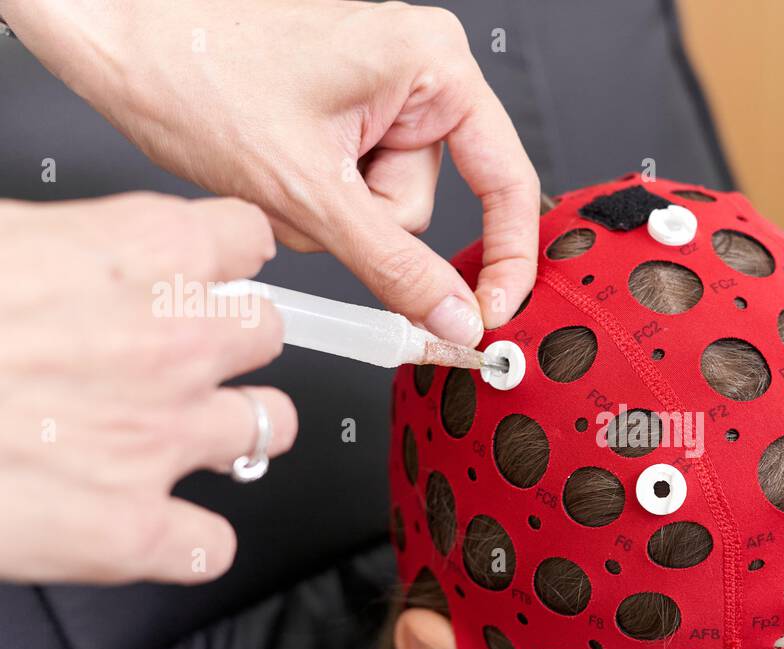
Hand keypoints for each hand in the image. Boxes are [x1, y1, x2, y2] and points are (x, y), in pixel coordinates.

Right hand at [0, 193, 294, 583]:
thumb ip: (56, 251)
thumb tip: (63, 264)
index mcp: (136, 254)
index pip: (241, 239)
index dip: (222, 257)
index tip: (208, 269)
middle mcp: (172, 343)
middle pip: (263, 333)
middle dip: (227, 344)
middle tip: (176, 358)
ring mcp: (161, 440)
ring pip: (266, 429)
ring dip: (229, 433)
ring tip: (172, 438)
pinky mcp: (130, 531)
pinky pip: (210, 545)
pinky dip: (185, 543)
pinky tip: (150, 530)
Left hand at [1, 0, 539, 345]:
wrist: (118, 36)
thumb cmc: (196, 69)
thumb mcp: (311, 191)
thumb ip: (396, 267)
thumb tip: (454, 317)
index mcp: (433, 67)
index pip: (507, 183)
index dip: (504, 261)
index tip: (489, 314)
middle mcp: (416, 72)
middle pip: (425, 204)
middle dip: (363, 224)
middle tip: (308, 200)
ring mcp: (379, 93)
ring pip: (382, 208)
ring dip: (328, 215)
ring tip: (275, 171)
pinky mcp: (345, 113)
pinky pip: (352, 192)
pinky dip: (311, 199)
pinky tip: (272, 165)